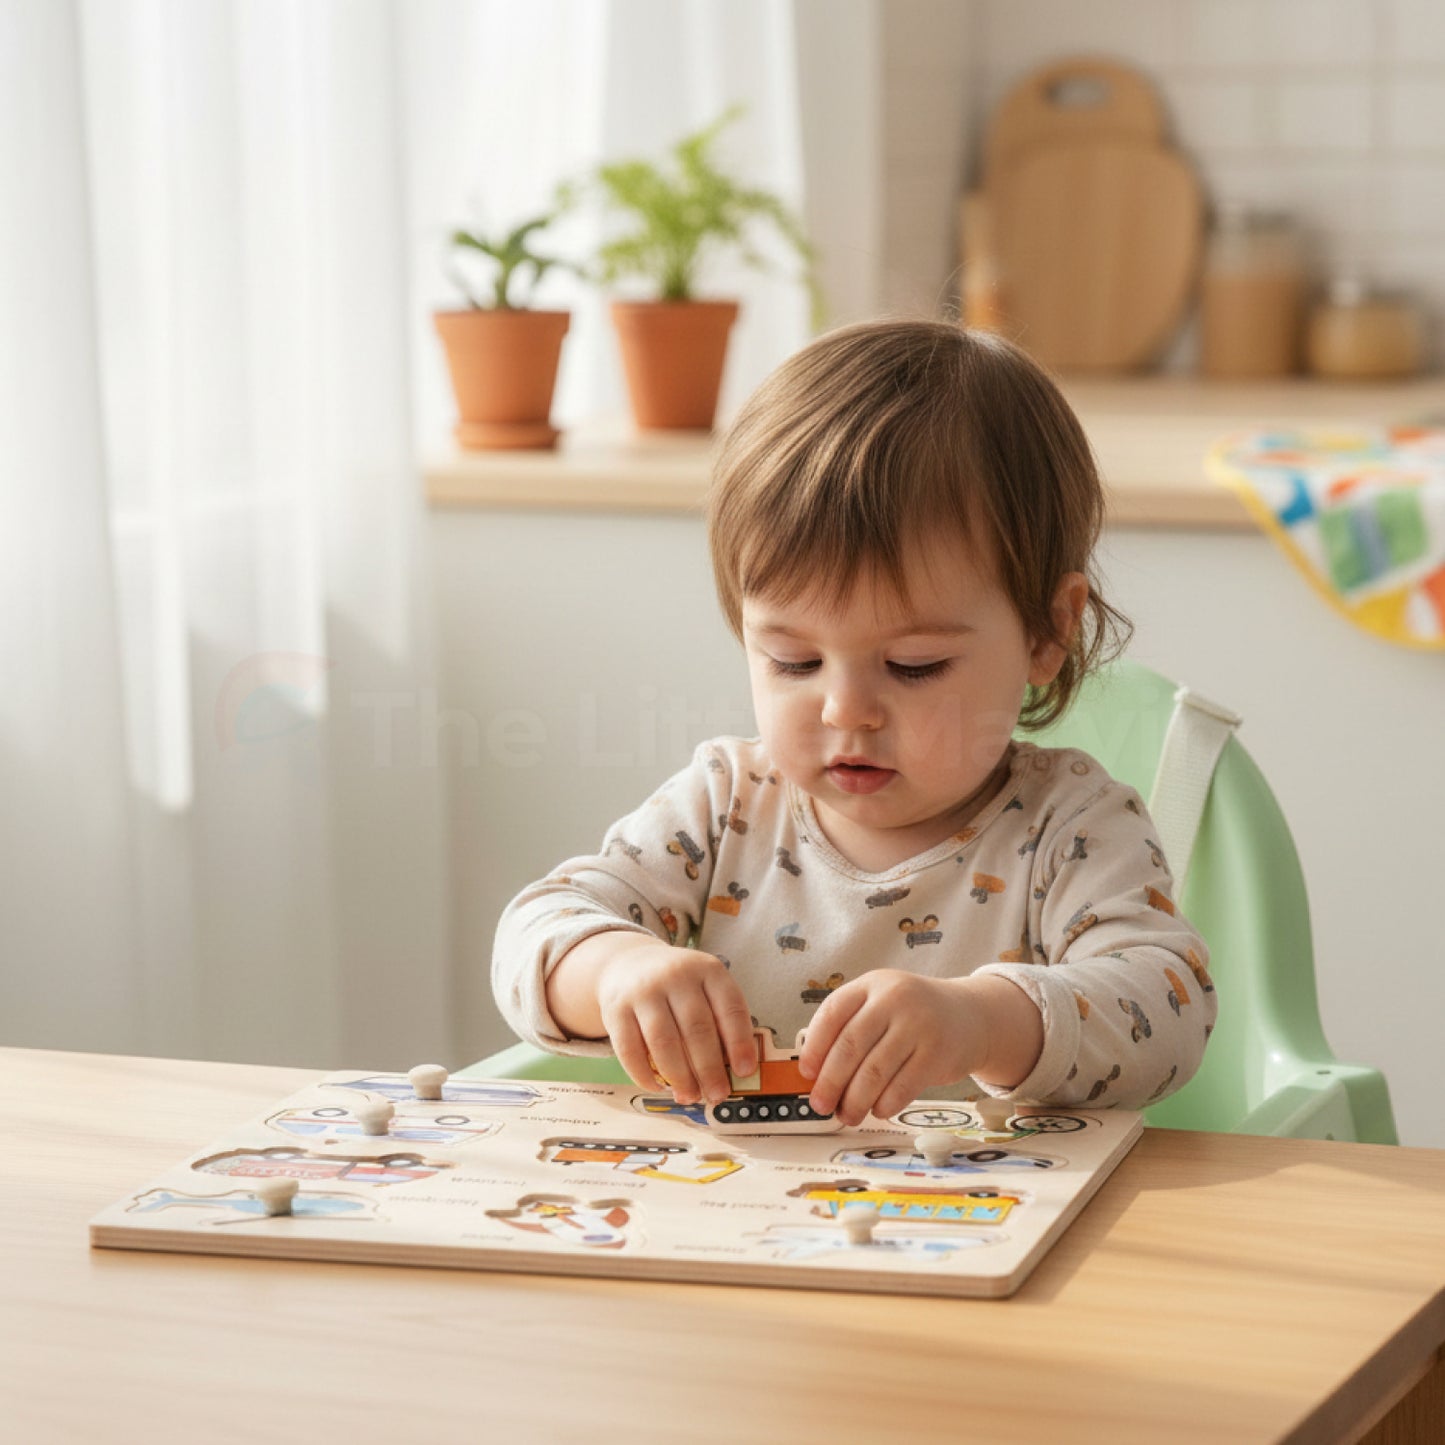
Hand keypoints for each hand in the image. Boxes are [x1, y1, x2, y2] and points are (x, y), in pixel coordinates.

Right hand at [593, 941, 757, 1105]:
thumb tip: (732, 1072)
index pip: (729, 1007)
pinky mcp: (616, 1009)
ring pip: (664, 1041)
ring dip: (679, 1076)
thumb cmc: (677, 986)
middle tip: (718, 1095)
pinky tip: (657, 1087)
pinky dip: (644, 1075)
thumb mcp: (704, 987)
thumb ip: (719, 1020)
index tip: (745, 1072)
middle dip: (710, 1068)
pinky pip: (630, 1049)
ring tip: (690, 1096)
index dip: (739, 1042)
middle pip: (697, 1028)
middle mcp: (676, 975)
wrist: (628, 964)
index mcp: (707, 970)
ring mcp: (644, 991)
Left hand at [798, 972, 997, 1127]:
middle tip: (820, 1105)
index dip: (814, 1047)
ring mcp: (918, 1024)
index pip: (832, 1013)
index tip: (806, 1073)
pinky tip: (878, 1110)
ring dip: (855, 1100)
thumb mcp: (881, 1004)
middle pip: (850, 1046)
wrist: (969, 1016)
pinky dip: (885, 1104)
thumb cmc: (912, 1016)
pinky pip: (903, 1086)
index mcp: (872, 984)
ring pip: (874, 1071)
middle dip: (830, 1082)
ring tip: (848, 1115)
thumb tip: (816, 1073)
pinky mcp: (938, 1052)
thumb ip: (850, 1027)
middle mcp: (894, 998)